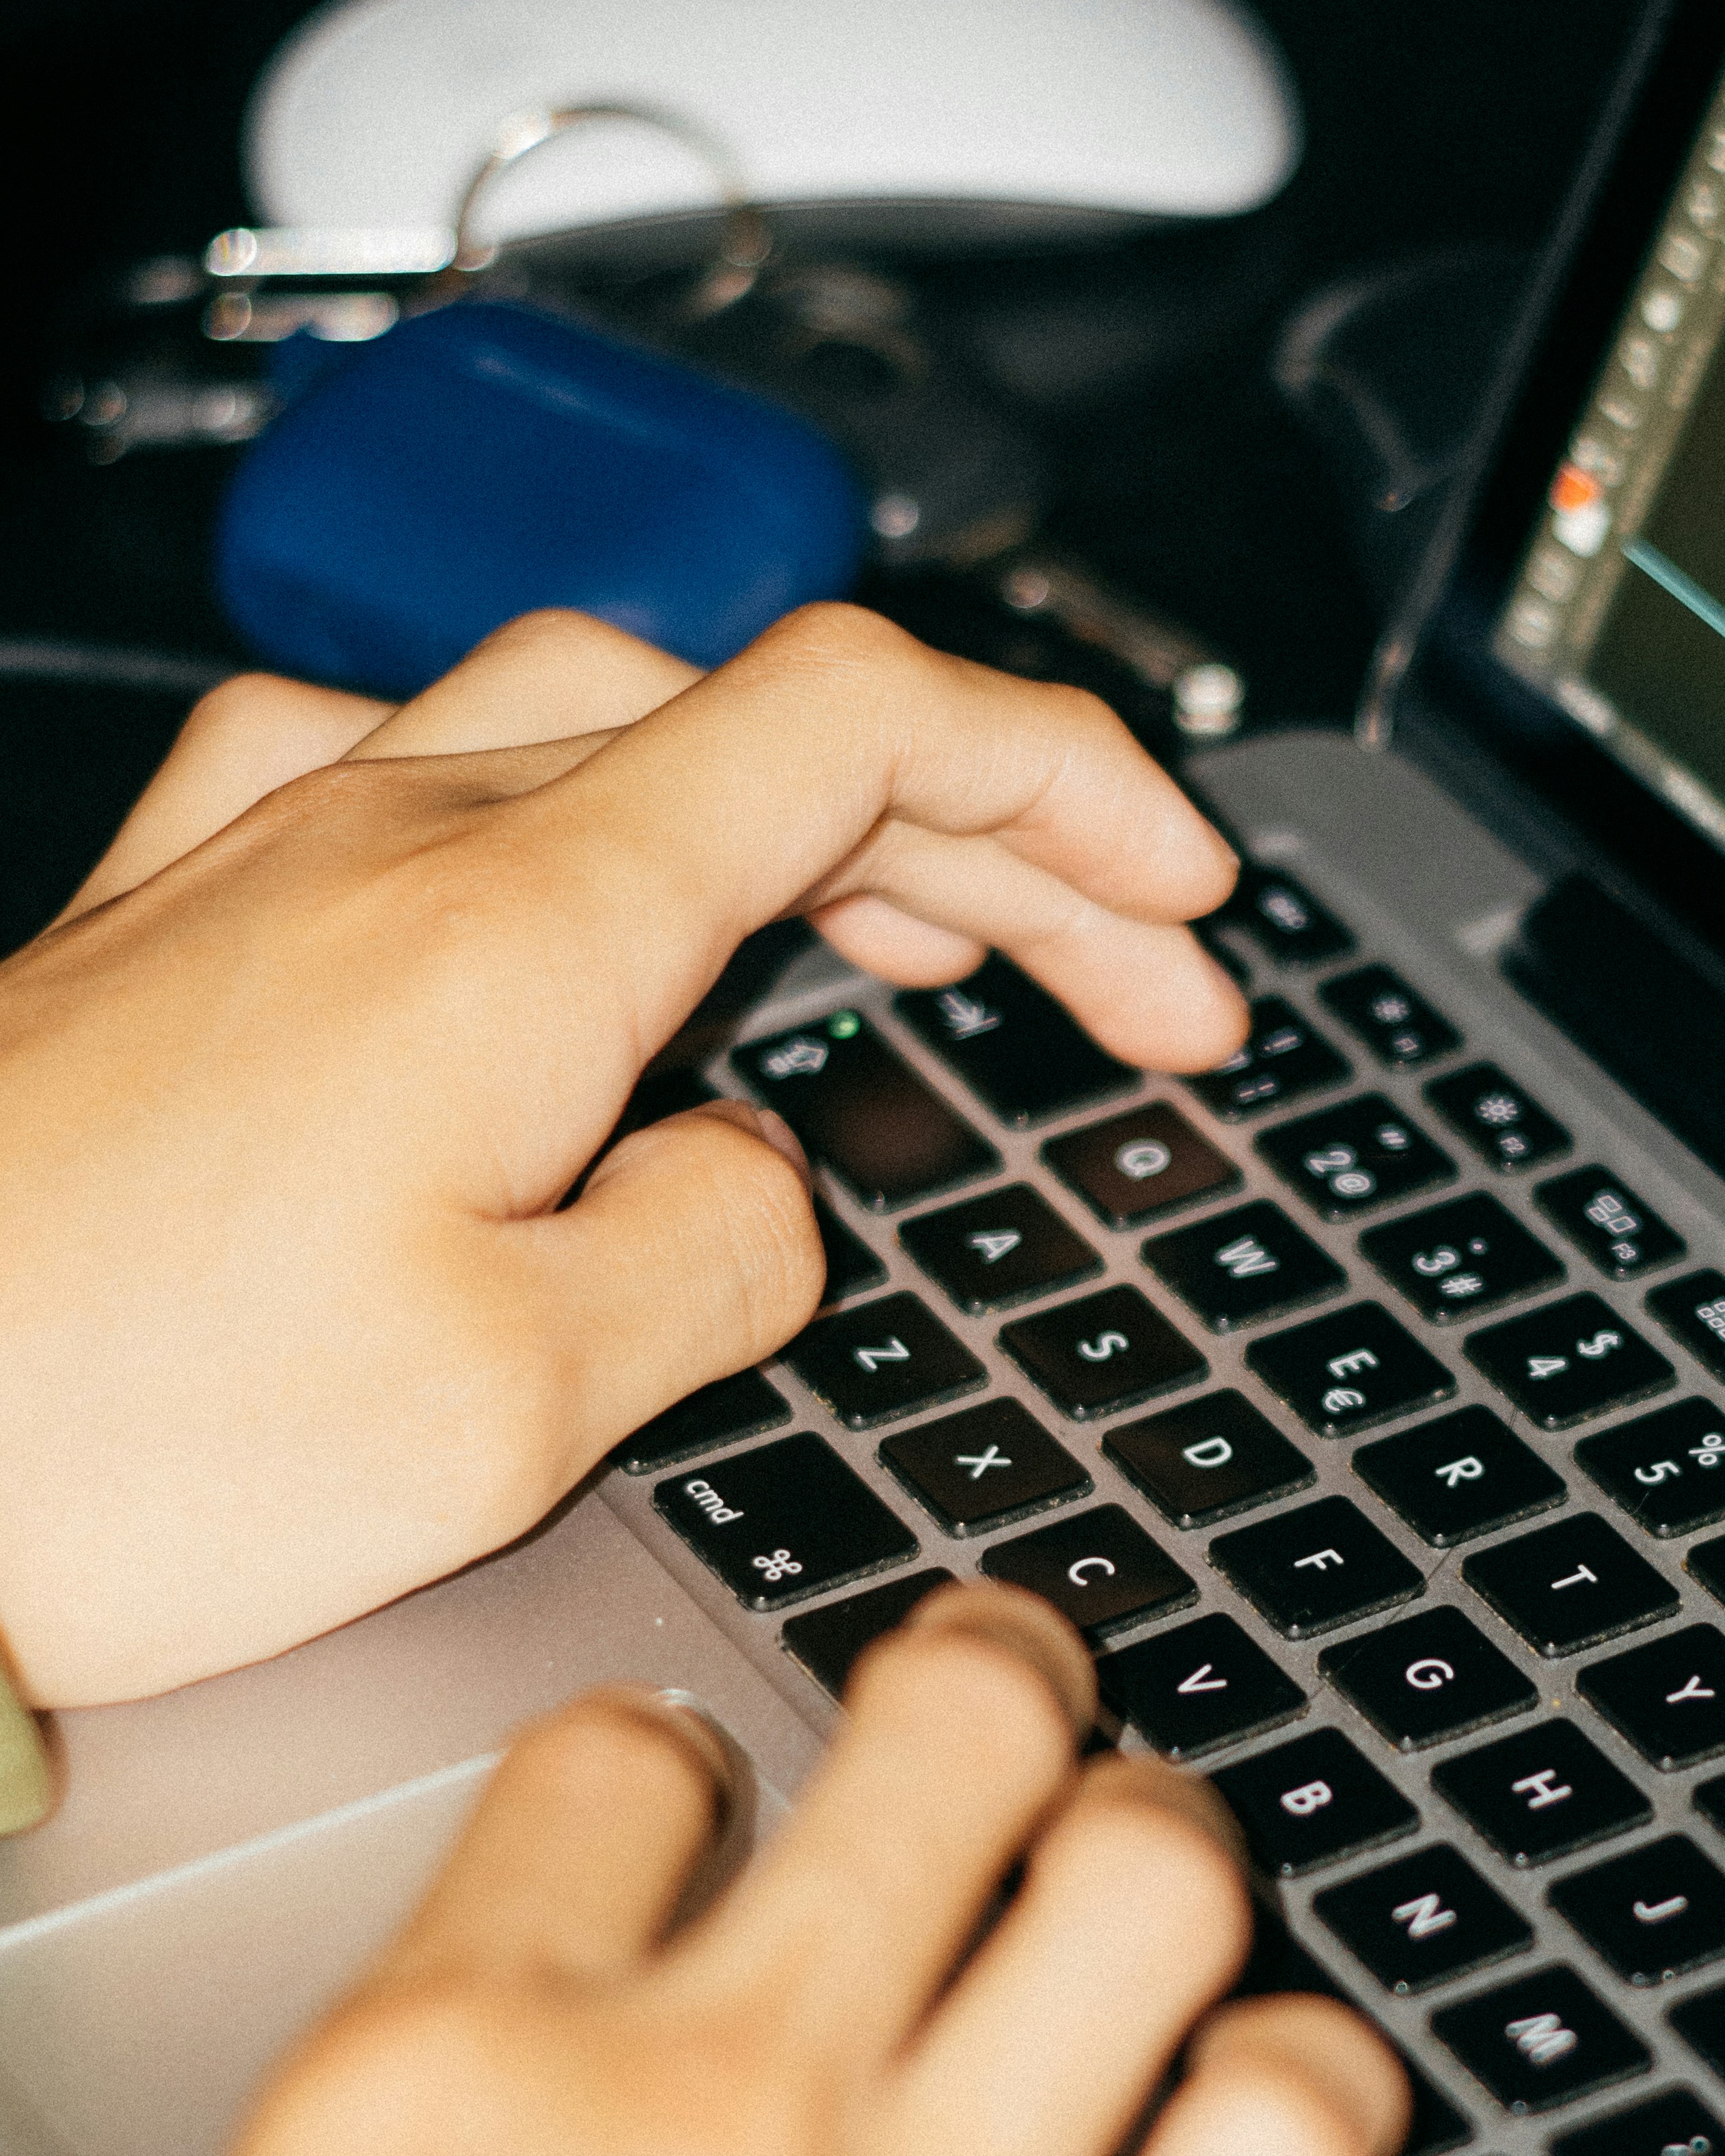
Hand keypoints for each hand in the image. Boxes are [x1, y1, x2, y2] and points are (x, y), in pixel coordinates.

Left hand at [0, 606, 1246, 1704]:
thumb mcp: (508, 1410)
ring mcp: (271, 858)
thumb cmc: (92, 1433)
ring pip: (606, 725)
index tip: (1184, 899)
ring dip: (802, 814)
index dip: (1073, 785)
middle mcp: (395, 833)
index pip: (870, 722)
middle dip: (998, 841)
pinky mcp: (175, 924)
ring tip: (914, 933)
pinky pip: (412, 766)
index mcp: (519, 920)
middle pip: (768, 724)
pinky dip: (577, 807)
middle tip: (1130, 987)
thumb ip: (718, 1262)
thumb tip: (762, 1194)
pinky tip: (573, 871)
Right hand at [0, 1584, 1402, 2155]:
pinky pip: (1289, 2152)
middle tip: (1002, 1702)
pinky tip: (1275, 2105)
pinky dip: (1310, 2091)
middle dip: (986, 1688)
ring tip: (1145, 1873)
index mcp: (443, 2108)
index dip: (657, 1763)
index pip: (601, 1779)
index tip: (684, 1799)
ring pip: (1144, 1889)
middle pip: (937, 1745)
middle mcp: (712, 2125)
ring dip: (1162, 1852)